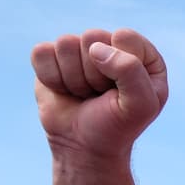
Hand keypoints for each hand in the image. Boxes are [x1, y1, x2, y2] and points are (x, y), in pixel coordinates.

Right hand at [31, 29, 167, 160]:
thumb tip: (96, 48)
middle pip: (92, 37)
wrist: (84, 147)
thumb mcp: (141, 104)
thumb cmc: (117, 126)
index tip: (121, 91)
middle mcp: (112, 46)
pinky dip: (51, 78)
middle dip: (94, 74)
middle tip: (100, 94)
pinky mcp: (52, 58)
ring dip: (73, 78)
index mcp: (142, 54)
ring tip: (84, 94)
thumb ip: (130, 70)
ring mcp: (80, 51)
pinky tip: (64, 91)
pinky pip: (42, 53)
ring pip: (65, 43)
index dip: (119, 65)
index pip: (124, 37)